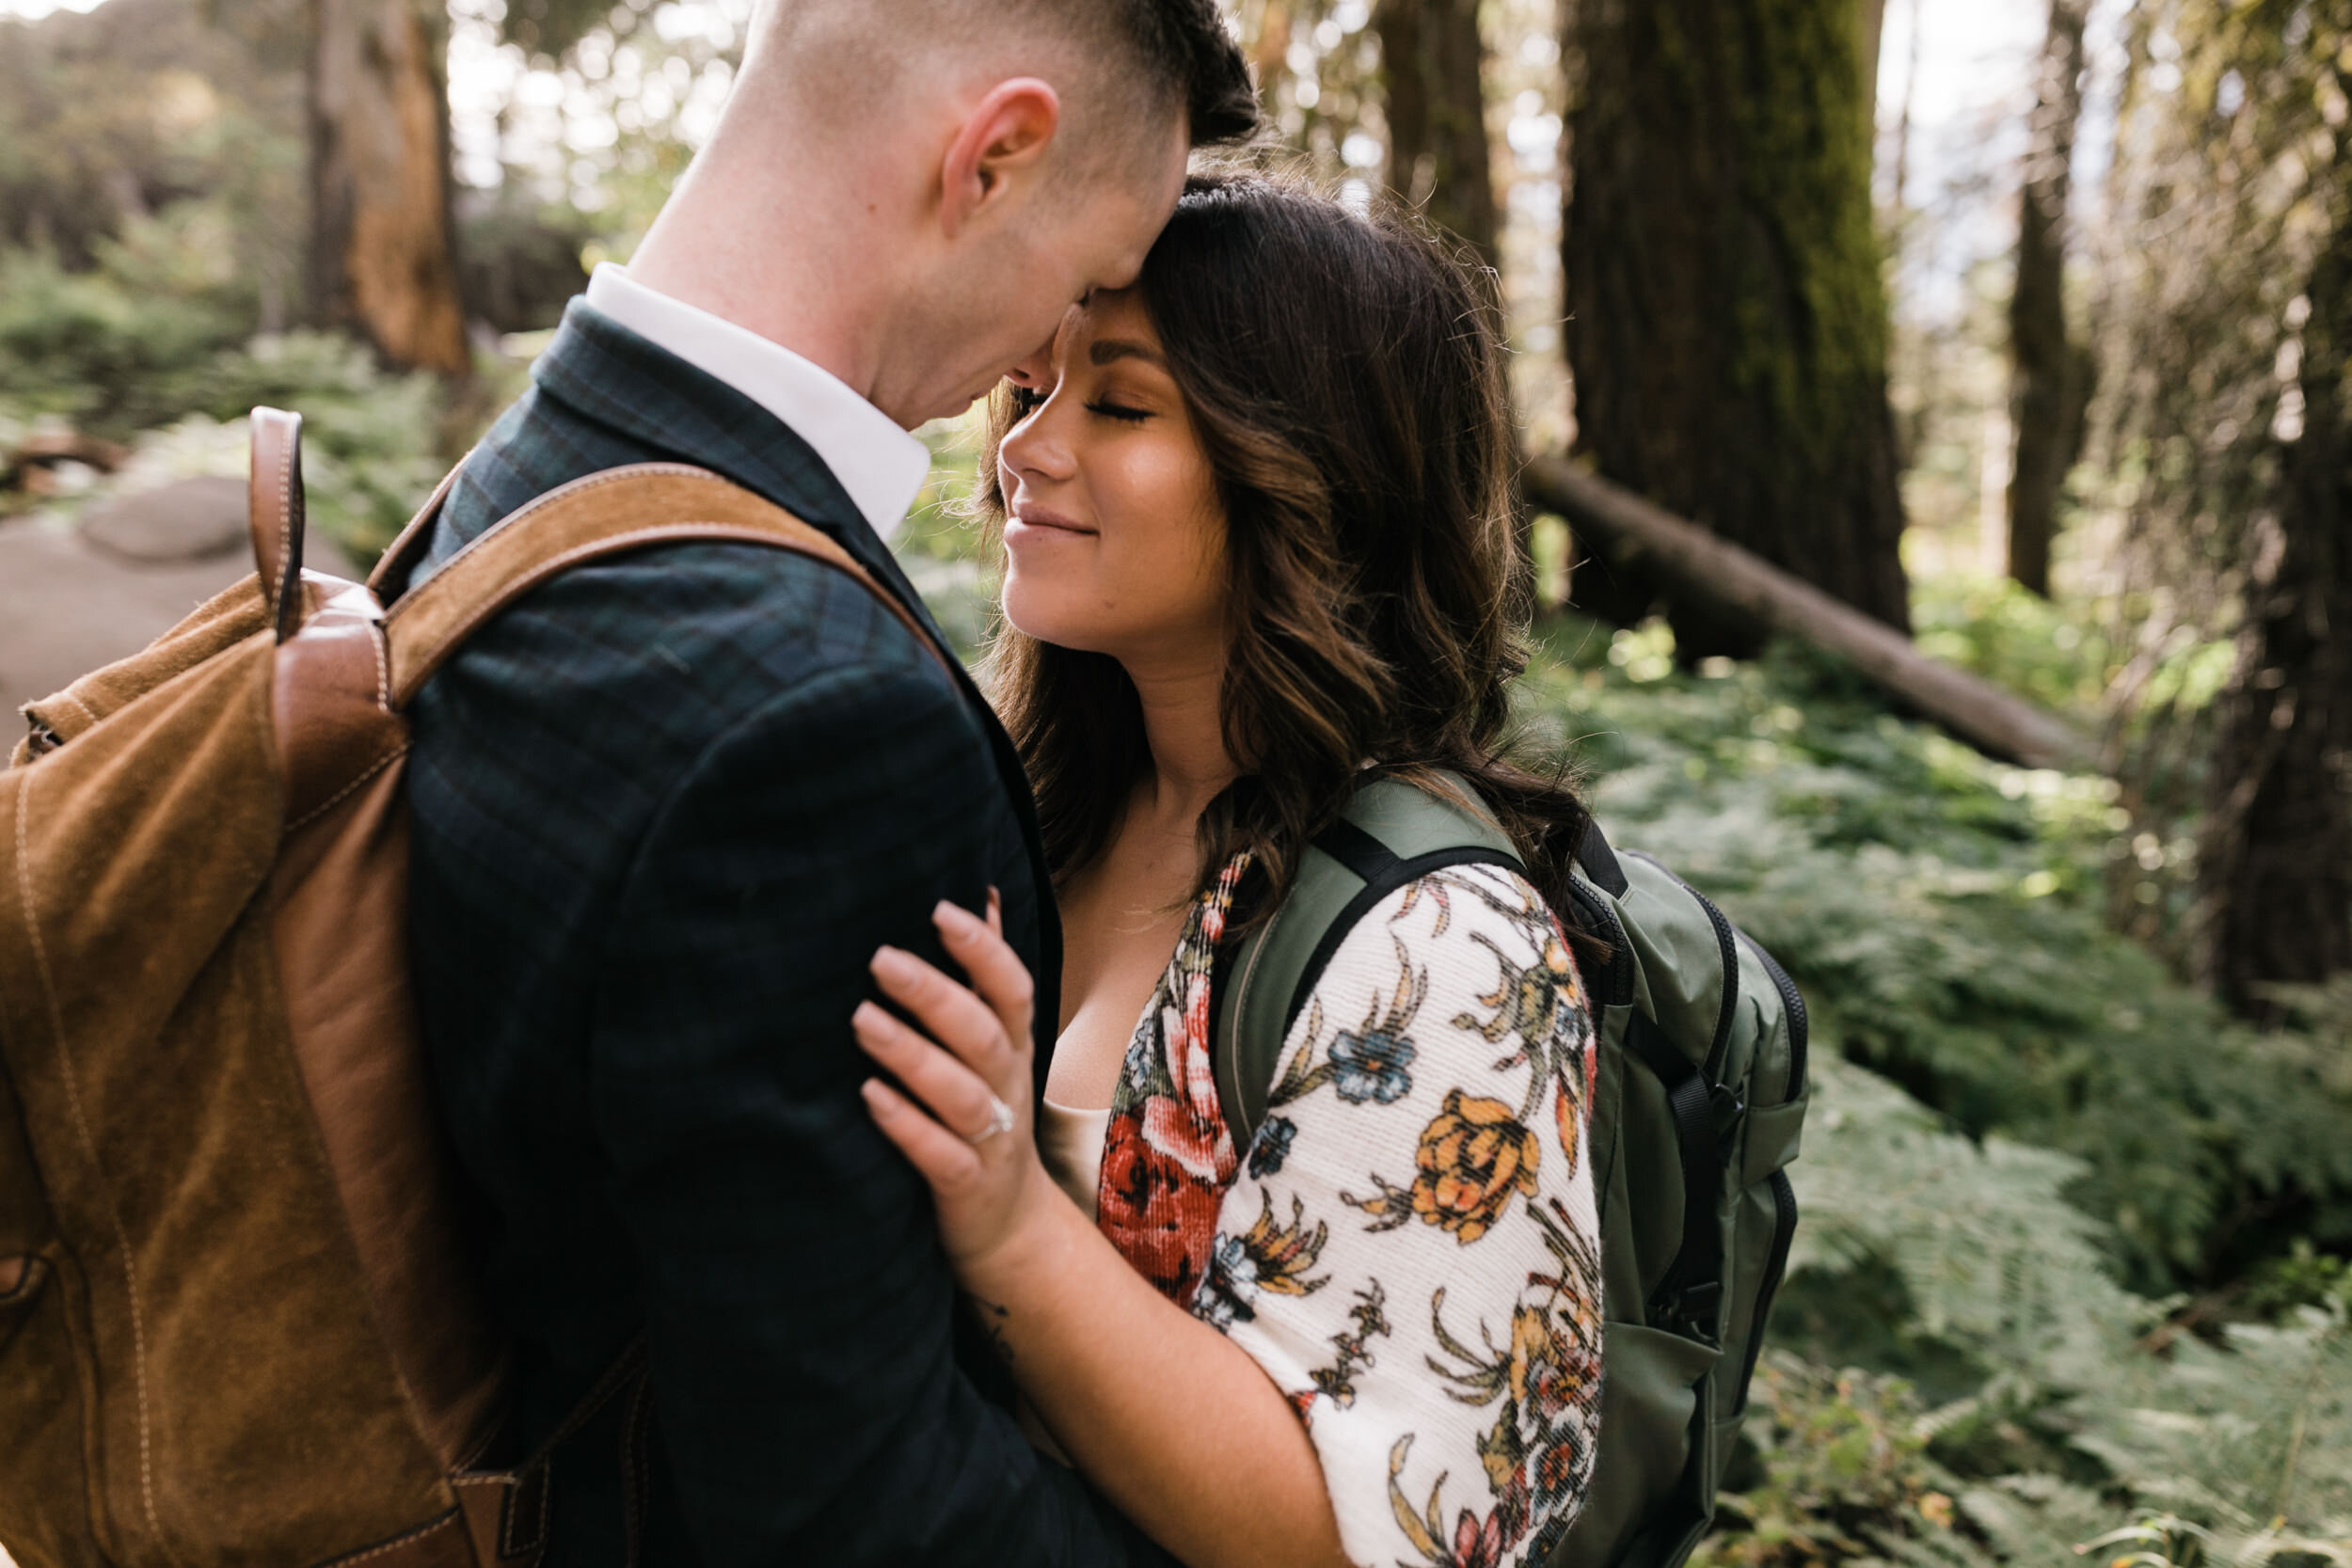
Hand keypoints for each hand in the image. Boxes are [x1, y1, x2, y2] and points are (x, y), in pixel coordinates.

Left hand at [855, 893, 1056, 1274]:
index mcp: (1011, 1046)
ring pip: (962, 1093)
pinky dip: (906, 1125)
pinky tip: (868, 1098)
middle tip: (879, 959)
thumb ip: (986, 977)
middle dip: (934, 993)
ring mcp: (991, 1138)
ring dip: (912, 1054)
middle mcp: (1007, 1086)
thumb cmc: (985, 1118)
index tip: (937, 911)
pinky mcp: (967, 1185)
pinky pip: (941, 1155)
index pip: (1011, 988)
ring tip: (861, 1020)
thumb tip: (985, 894)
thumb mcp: (996, 1048)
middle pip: (982, 1033)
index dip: (981, 950)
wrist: (1009, 1228)